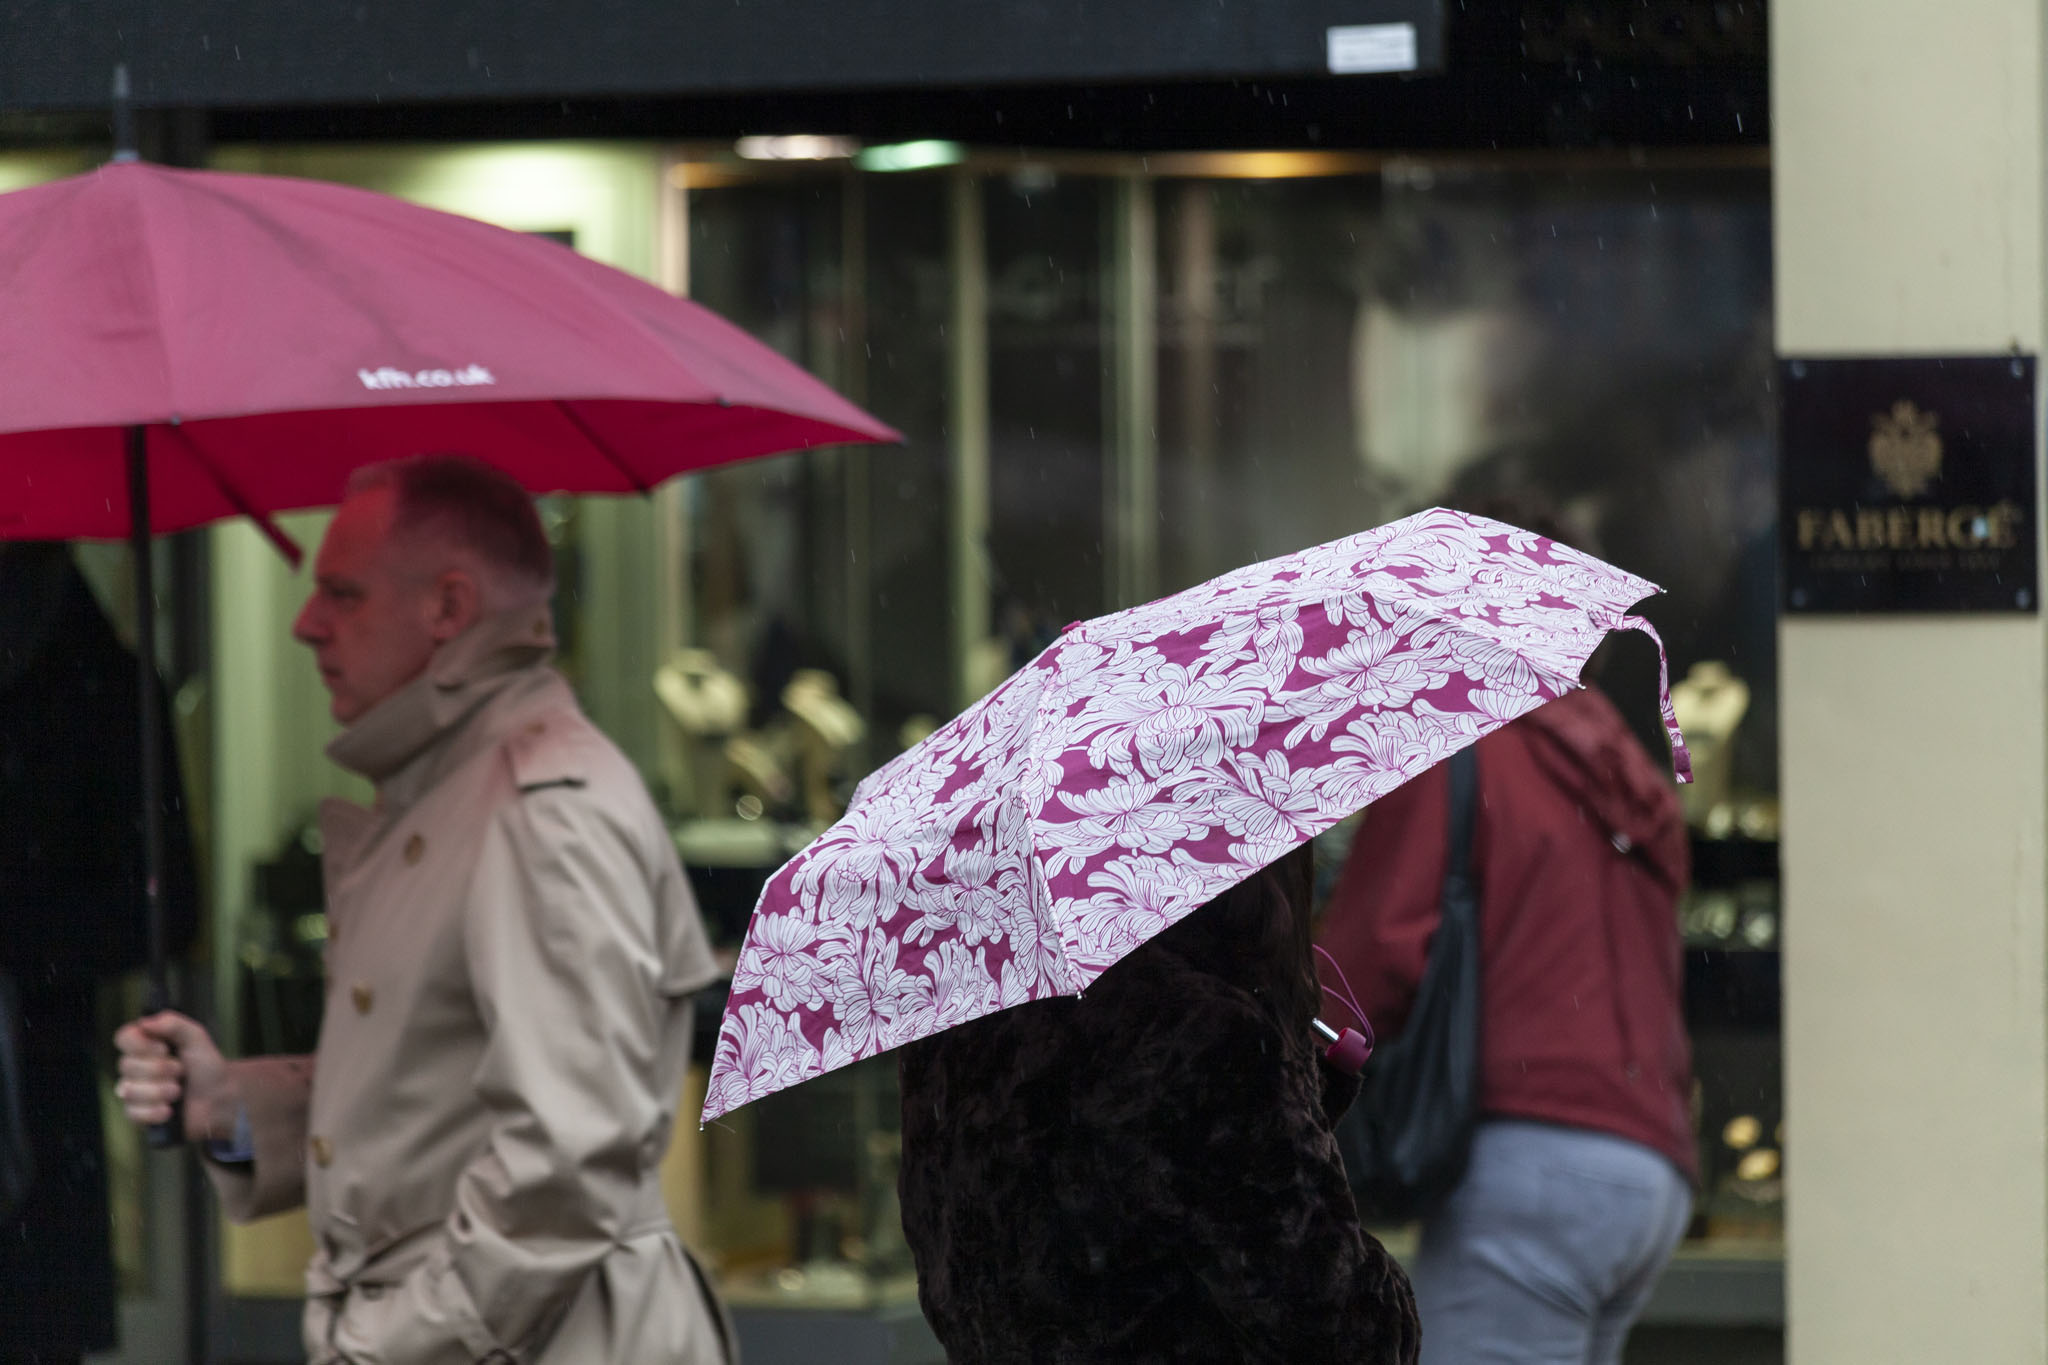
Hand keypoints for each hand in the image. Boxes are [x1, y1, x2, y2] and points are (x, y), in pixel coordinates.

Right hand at [113, 1012, 233, 1143]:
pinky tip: (170, 1110)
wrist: (219, 1096)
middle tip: (181, 1071)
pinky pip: (133, 1114)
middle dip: (160, 1070)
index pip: (123, 1038)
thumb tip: (144, 1022)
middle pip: (126, 1066)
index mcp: (145, 1044)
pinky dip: (156, 1112)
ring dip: (161, 1091)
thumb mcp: (196, 1037)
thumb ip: (174, 1024)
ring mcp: (133, 1091)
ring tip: (179, 1090)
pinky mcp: (137, 1114)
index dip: (141, 1045)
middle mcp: (134, 1067)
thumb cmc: (206, 1065)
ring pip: (129, 1091)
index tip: (164, 1049)